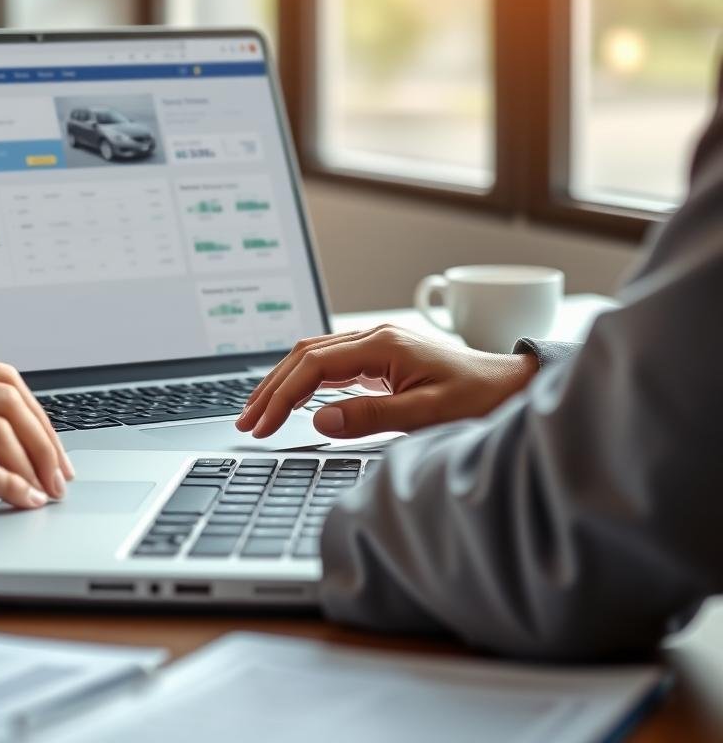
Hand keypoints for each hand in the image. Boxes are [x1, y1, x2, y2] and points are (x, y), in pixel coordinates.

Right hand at [235, 325, 537, 439]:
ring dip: (284, 383)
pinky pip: (331, 363)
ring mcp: (377, 345)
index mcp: (382, 344)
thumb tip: (319, 419)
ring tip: (260, 412)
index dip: (282, 396)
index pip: (313, 367)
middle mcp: (375, 338)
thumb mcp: (428, 414)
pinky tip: (296, 399)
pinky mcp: (382, 357)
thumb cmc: (481, 399)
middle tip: (248, 421)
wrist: (514, 387)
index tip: (262, 424)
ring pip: (313, 356)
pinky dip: (305, 381)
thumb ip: (371, 416)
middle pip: (304, 355)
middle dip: (272, 388)